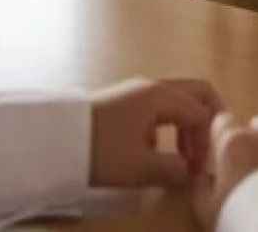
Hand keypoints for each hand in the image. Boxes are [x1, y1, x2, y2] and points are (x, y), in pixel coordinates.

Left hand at [89, 78, 223, 188]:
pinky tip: (154, 151)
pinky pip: (158, 107)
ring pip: (176, 101)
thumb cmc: (100, 150)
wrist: (50, 139)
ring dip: (186, 126)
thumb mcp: (139, 168)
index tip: (200, 169)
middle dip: (205, 123)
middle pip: (195, 93)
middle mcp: (152, 86)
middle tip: (205, 152)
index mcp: (160, 96)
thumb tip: (190, 172)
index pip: (201, 112)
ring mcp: (135, 91)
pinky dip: (168, 125)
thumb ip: (173, 169)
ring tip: (181, 158)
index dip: (207, 141)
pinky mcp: (122, 102)